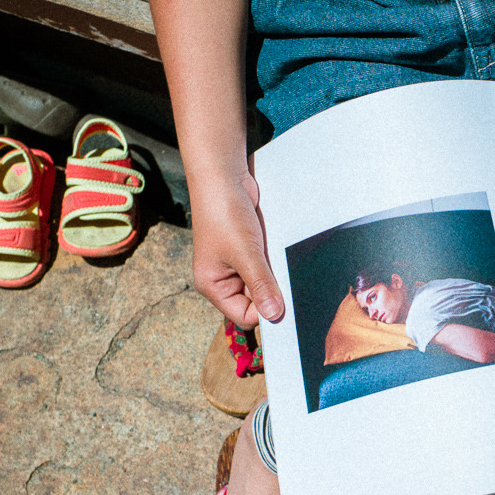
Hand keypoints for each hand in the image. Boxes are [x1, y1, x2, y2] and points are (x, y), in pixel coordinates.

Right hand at [190, 167, 284, 328]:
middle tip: (278, 272)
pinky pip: (267, 268)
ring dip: (274, 275)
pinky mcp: (249, 252)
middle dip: (270, 291)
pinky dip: (275, 263)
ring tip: (272, 256)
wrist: (225, 178)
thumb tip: (274, 315)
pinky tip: (275, 250)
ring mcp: (236, 266)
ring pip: (264, 285)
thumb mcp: (246, 253)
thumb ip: (261, 285)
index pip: (244, 316)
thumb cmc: (224, 214)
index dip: (264, 311)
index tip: (282, 299)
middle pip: (256, 303)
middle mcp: (223, 280)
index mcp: (212, 286)